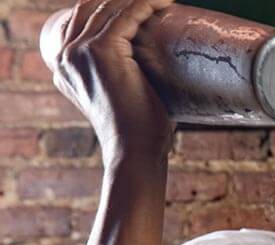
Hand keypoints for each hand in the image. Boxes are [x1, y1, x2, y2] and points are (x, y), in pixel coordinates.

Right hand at [48, 0, 177, 164]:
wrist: (134, 150)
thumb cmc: (137, 129)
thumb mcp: (118, 94)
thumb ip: (116, 74)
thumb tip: (144, 60)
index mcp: (62, 64)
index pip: (82, 18)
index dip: (110, 5)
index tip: (140, 6)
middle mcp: (64, 55)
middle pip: (93, 8)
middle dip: (124, 0)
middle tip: (154, 2)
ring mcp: (80, 51)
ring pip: (109, 9)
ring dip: (139, 0)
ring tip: (162, 1)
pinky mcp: (102, 50)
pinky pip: (126, 16)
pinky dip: (146, 5)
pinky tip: (163, 4)